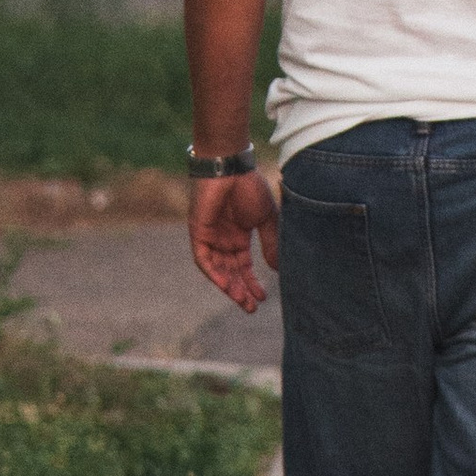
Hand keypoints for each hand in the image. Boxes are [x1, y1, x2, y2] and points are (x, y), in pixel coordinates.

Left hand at [189, 169, 279, 314]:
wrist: (230, 167)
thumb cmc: (250, 187)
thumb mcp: (266, 219)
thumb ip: (271, 243)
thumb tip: (277, 269)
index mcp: (239, 235)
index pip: (243, 265)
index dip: (252, 282)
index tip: (262, 298)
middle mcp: (223, 239)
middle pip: (230, 271)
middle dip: (240, 290)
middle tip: (251, 307)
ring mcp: (210, 236)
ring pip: (217, 269)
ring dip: (228, 286)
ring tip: (242, 301)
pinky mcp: (198, 232)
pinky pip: (203, 259)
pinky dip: (213, 273)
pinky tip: (225, 285)